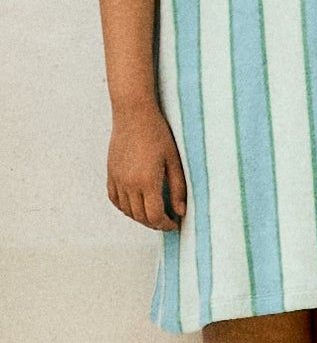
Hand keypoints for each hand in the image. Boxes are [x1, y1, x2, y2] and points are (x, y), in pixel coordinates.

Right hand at [107, 105, 185, 230]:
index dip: (165, 224)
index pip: (155, 215)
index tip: (175, 225)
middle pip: (140, 216)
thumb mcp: (174, 161)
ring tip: (155, 216)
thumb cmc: (159, 135)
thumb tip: (181, 211)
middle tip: (167, 222)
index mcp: (147, 181)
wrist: (133, 116)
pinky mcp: (110, 174)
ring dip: (140, 218)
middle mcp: (129, 184)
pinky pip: (115, 199)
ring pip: (127, 210)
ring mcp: (117, 180)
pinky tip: (136, 206)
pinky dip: (125, 208)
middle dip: (155, 224)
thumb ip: (178, 188)